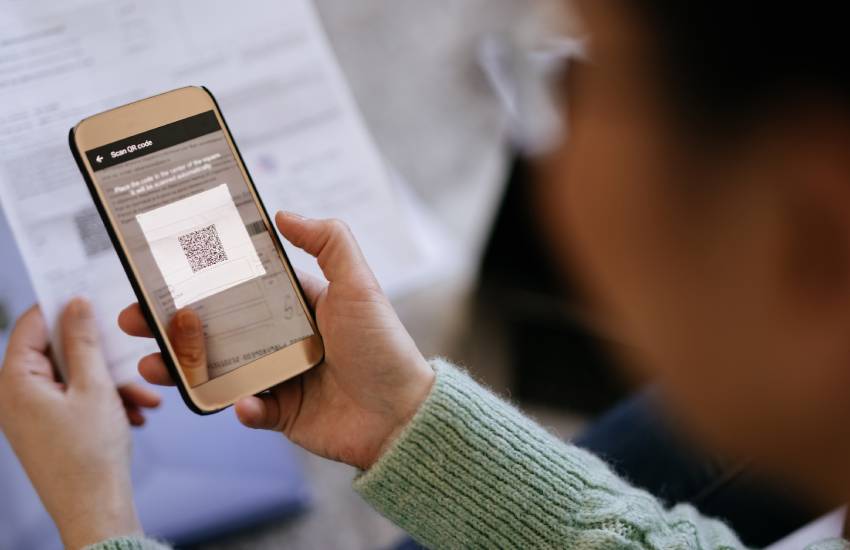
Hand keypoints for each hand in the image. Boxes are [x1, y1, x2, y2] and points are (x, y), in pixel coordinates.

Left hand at [0, 299, 160, 548]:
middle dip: (99, 356)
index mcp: (15, 382)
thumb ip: (84, 341)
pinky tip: (134, 413)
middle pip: (57, 353)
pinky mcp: (48, 430)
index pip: (31, 325)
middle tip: (127, 357)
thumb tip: (75, 304)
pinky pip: (75, 401)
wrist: (95, 510)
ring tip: (142, 397)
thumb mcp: (95, 387)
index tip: (92, 298)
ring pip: (73, 379)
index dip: (63, 308)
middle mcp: (16, 397)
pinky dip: (105, 402)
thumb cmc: (90, 455)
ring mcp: (31, 416)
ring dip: (109, 383)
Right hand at [119, 212, 434, 469]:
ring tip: (153, 363)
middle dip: (173, 323)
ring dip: (183, 367)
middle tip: (135, 318)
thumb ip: (329, 241)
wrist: (403, 415)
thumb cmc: (383, 346)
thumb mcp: (360, 285)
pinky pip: (249, 409)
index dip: (201, 278)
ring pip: (218, 369)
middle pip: (215, 327)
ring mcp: (279, 377)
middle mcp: (281, 339)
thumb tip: (283, 213)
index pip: (238, 286)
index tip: (162, 270)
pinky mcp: (281, 413)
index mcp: (295, 306)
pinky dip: (242, 407)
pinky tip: (242, 403)